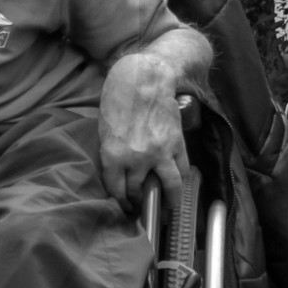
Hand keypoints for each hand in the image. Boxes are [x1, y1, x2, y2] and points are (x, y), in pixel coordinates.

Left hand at [98, 51, 187, 211]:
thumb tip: (117, 175)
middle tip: (140, 207)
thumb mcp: (105, 130)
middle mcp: (136, 159)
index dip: (121, 201)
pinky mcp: (177, 144)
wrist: (145, 79)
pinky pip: (182, 170)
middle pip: (138, 191)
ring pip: (168, 187)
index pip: (117, 190)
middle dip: (138, 202)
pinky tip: (179, 186)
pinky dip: (181, 180)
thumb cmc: (118, 100)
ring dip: (168, 201)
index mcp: (113, 156)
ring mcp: (160, 153)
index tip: (124, 205)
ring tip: (168, 208)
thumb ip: (111, 154)